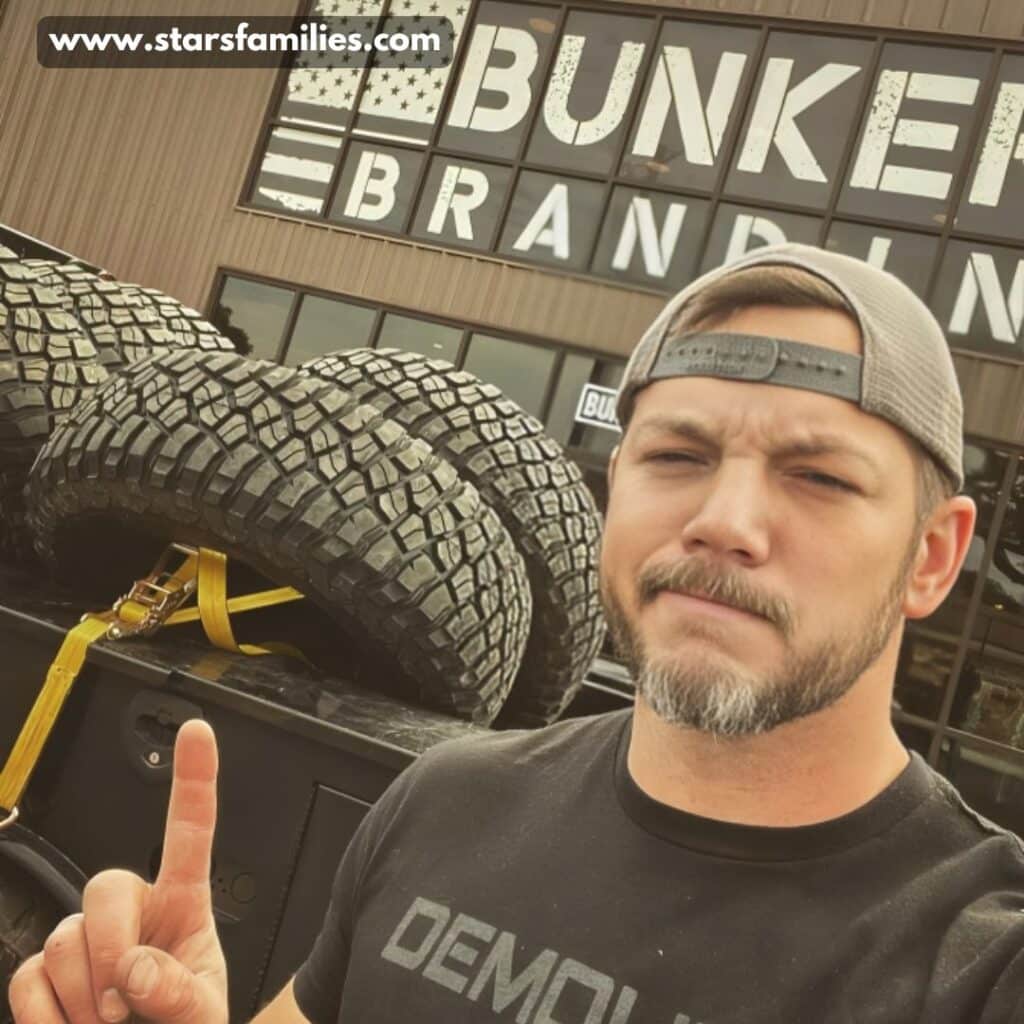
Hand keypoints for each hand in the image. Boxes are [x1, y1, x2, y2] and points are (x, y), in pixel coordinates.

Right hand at [9, 719, 228, 1022]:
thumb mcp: (200, 1014)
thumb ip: (176, 991)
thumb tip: (132, 968)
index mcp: (183, 906)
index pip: (190, 833)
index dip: (194, 779)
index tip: (196, 730)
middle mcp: (132, 913)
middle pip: (106, 886)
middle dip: (109, 945)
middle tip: (121, 1008)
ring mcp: (85, 942)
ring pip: (63, 940)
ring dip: (84, 998)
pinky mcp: (43, 977)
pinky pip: (28, 979)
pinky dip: (47, 1016)